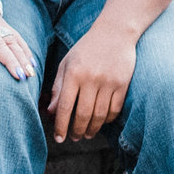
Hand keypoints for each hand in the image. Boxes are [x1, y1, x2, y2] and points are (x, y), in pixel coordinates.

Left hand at [47, 24, 137, 142]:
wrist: (114, 33)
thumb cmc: (86, 49)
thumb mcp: (66, 64)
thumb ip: (58, 87)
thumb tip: (51, 111)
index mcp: (73, 74)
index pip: (64, 106)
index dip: (61, 125)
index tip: (59, 138)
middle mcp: (91, 79)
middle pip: (82, 114)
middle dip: (77, 131)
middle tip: (74, 139)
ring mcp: (109, 83)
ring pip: (99, 115)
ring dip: (92, 128)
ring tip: (86, 134)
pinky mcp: (123, 84)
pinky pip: (115, 109)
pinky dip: (107, 120)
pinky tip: (101, 122)